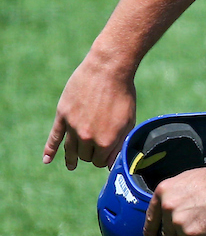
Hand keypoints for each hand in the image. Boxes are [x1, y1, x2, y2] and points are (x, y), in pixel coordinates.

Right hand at [43, 54, 136, 169]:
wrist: (108, 69)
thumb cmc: (123, 94)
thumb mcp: (128, 122)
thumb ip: (119, 144)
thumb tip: (110, 164)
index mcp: (105, 142)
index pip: (100, 162)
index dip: (103, 158)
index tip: (104, 154)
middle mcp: (87, 138)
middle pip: (85, 156)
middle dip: (90, 154)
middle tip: (94, 147)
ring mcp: (73, 127)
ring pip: (71, 150)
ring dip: (72, 158)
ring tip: (72, 165)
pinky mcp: (63, 115)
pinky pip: (54, 137)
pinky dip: (49, 150)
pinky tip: (46, 160)